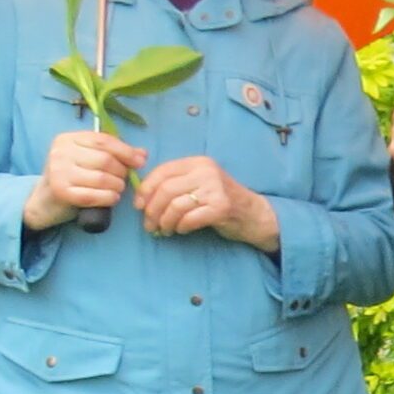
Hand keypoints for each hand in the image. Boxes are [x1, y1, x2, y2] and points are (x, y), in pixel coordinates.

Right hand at [23, 130, 143, 229]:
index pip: (103, 140)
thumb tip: (143, 154)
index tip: (140, 161)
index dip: (126, 151)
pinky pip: (95, 195)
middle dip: (122, 172)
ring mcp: (58, 172)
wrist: (45, 200)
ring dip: (117, 186)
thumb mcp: (90, 159)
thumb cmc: (74, 177)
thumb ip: (114, 153)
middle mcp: (60, 153)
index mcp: (67, 139)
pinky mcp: (61, 192)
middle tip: (122, 179)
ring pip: (103, 179)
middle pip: (105, 160)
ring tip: (116, 189)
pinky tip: (111, 198)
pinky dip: (109, 198)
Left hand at [137, 155, 277, 250]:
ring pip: (175, 206)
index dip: (145, 190)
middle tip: (149, 224)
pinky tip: (181, 230)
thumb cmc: (220, 200)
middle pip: (165, 190)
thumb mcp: (199, 183)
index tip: (138, 206)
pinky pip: (189, 219)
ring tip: (164, 230)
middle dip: (152, 210)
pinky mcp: (221, 207)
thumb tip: (140, 195)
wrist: (254, 214)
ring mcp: (216, 189)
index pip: (162, 171)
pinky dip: (181, 227)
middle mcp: (207, 172)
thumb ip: (176, 182)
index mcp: (199, 162)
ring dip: (164, 222)